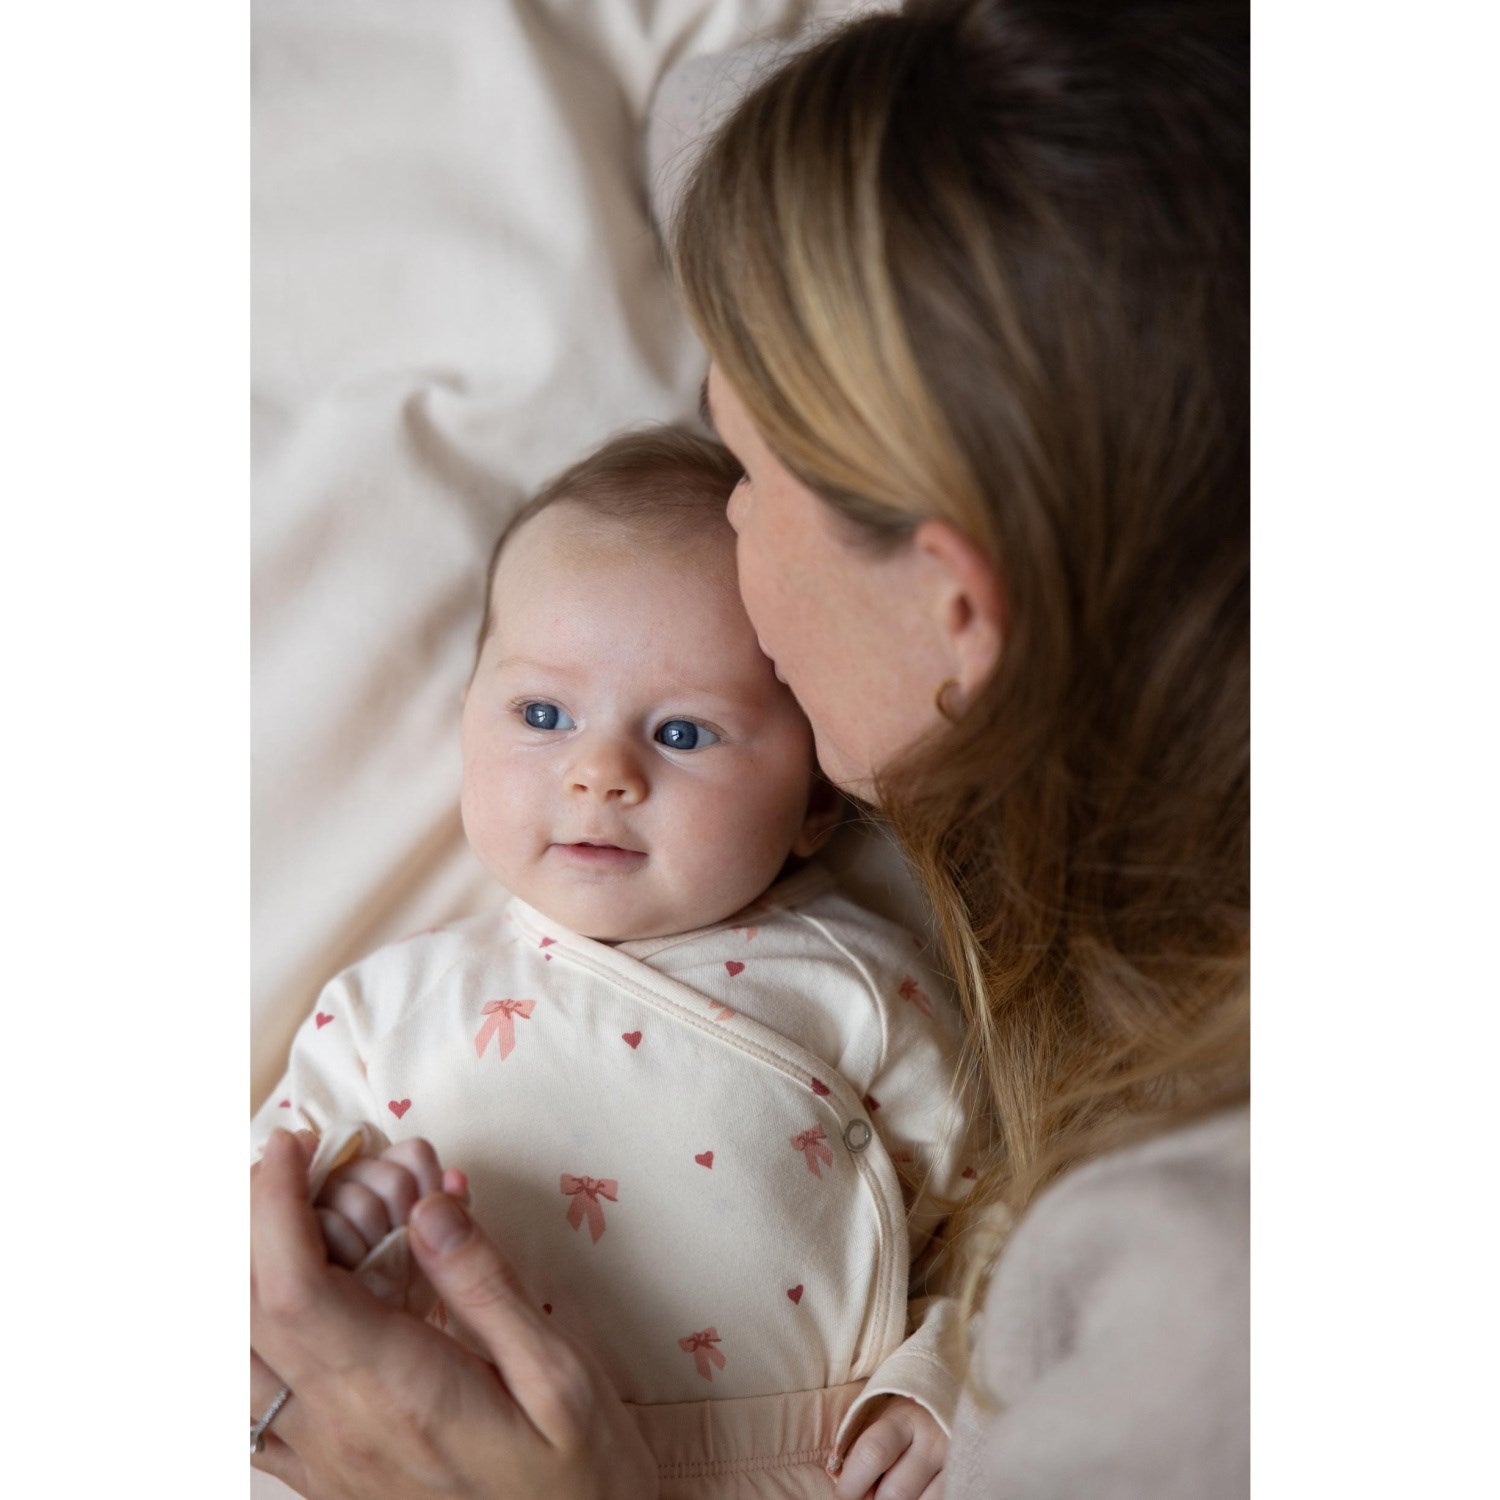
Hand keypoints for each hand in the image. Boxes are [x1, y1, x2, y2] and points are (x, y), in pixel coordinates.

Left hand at [251, 1128, 658, 1499]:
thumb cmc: (580, 1480)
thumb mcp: (559, 1376)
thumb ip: (485, 1286)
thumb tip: (430, 1205)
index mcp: (398, 1393)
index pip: (294, 1287)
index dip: (273, 1205)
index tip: (293, 1143)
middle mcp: (338, 1430)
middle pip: (243, 1315)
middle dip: (249, 1223)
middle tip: (293, 1165)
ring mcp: (321, 1461)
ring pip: (235, 1361)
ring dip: (244, 1277)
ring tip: (295, 1219)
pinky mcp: (323, 1477)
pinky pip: (254, 1402)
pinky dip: (253, 1332)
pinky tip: (304, 1296)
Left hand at [834, 1394, 946, 1499]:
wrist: (956, 1395)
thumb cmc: (907, 1414)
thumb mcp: (883, 1416)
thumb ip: (864, 1446)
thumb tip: (842, 1483)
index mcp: (902, 1417)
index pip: (872, 1453)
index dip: (851, 1485)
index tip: (842, 1498)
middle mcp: (931, 1437)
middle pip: (897, 1491)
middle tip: (871, 1497)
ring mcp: (954, 1458)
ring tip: (893, 1494)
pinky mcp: (968, 1472)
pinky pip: (944, 1499)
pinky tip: (916, 1495)